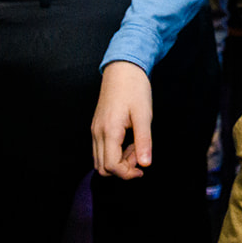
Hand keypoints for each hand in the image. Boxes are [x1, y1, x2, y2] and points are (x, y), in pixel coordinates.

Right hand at [92, 61, 153, 179]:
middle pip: (102, 168)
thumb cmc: (134, 88)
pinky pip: (101, 149)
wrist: (122, 69)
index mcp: (109, 131)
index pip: (111, 166)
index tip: (142, 168)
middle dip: (122, 168)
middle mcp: (97, 132)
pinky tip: (128, 140)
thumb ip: (144, 141)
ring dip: (118, 161)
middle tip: (139, 153)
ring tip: (135, 145)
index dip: (127, 173)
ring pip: (100, 160)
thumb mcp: (144, 115)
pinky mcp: (97, 126)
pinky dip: (114, 152)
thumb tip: (145, 164)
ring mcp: (95, 129)